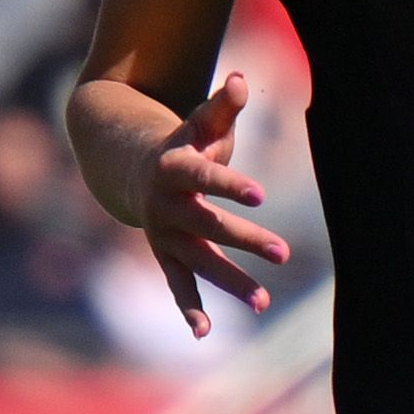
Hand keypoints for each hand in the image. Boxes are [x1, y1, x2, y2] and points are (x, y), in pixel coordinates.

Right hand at [128, 69, 290, 339]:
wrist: (130, 165)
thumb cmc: (182, 141)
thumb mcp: (200, 122)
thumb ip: (222, 105)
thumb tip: (241, 80)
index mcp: (172, 167)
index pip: (204, 177)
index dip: (229, 184)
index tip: (259, 193)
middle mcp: (164, 205)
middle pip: (208, 225)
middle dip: (244, 239)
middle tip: (283, 252)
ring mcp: (163, 234)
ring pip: (197, 261)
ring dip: (229, 281)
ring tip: (263, 301)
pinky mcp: (165, 254)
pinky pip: (176, 283)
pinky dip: (188, 307)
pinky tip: (203, 333)